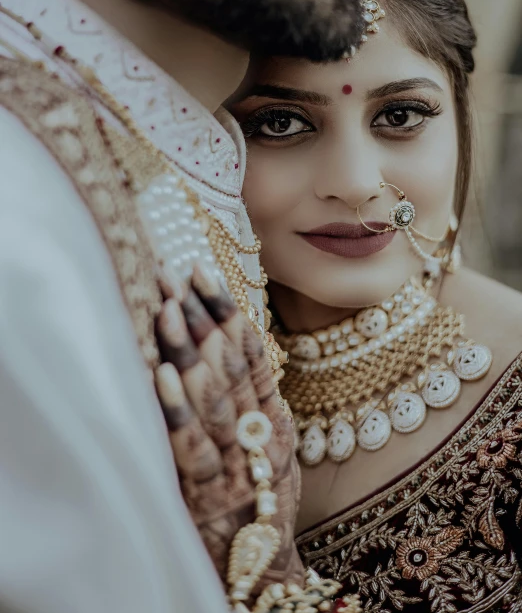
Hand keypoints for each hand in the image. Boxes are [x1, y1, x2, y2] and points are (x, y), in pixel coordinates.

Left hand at [154, 267, 303, 591]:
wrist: (264, 573)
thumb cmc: (260, 502)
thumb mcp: (269, 446)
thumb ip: (254, 400)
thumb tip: (228, 341)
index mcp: (273, 418)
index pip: (252, 353)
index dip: (226, 310)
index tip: (200, 271)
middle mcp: (258, 435)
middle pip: (230, 366)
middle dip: (201, 316)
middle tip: (173, 274)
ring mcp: (237, 465)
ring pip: (215, 398)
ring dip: (190, 350)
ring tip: (168, 308)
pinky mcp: (208, 498)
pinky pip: (195, 449)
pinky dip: (180, 411)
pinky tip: (164, 375)